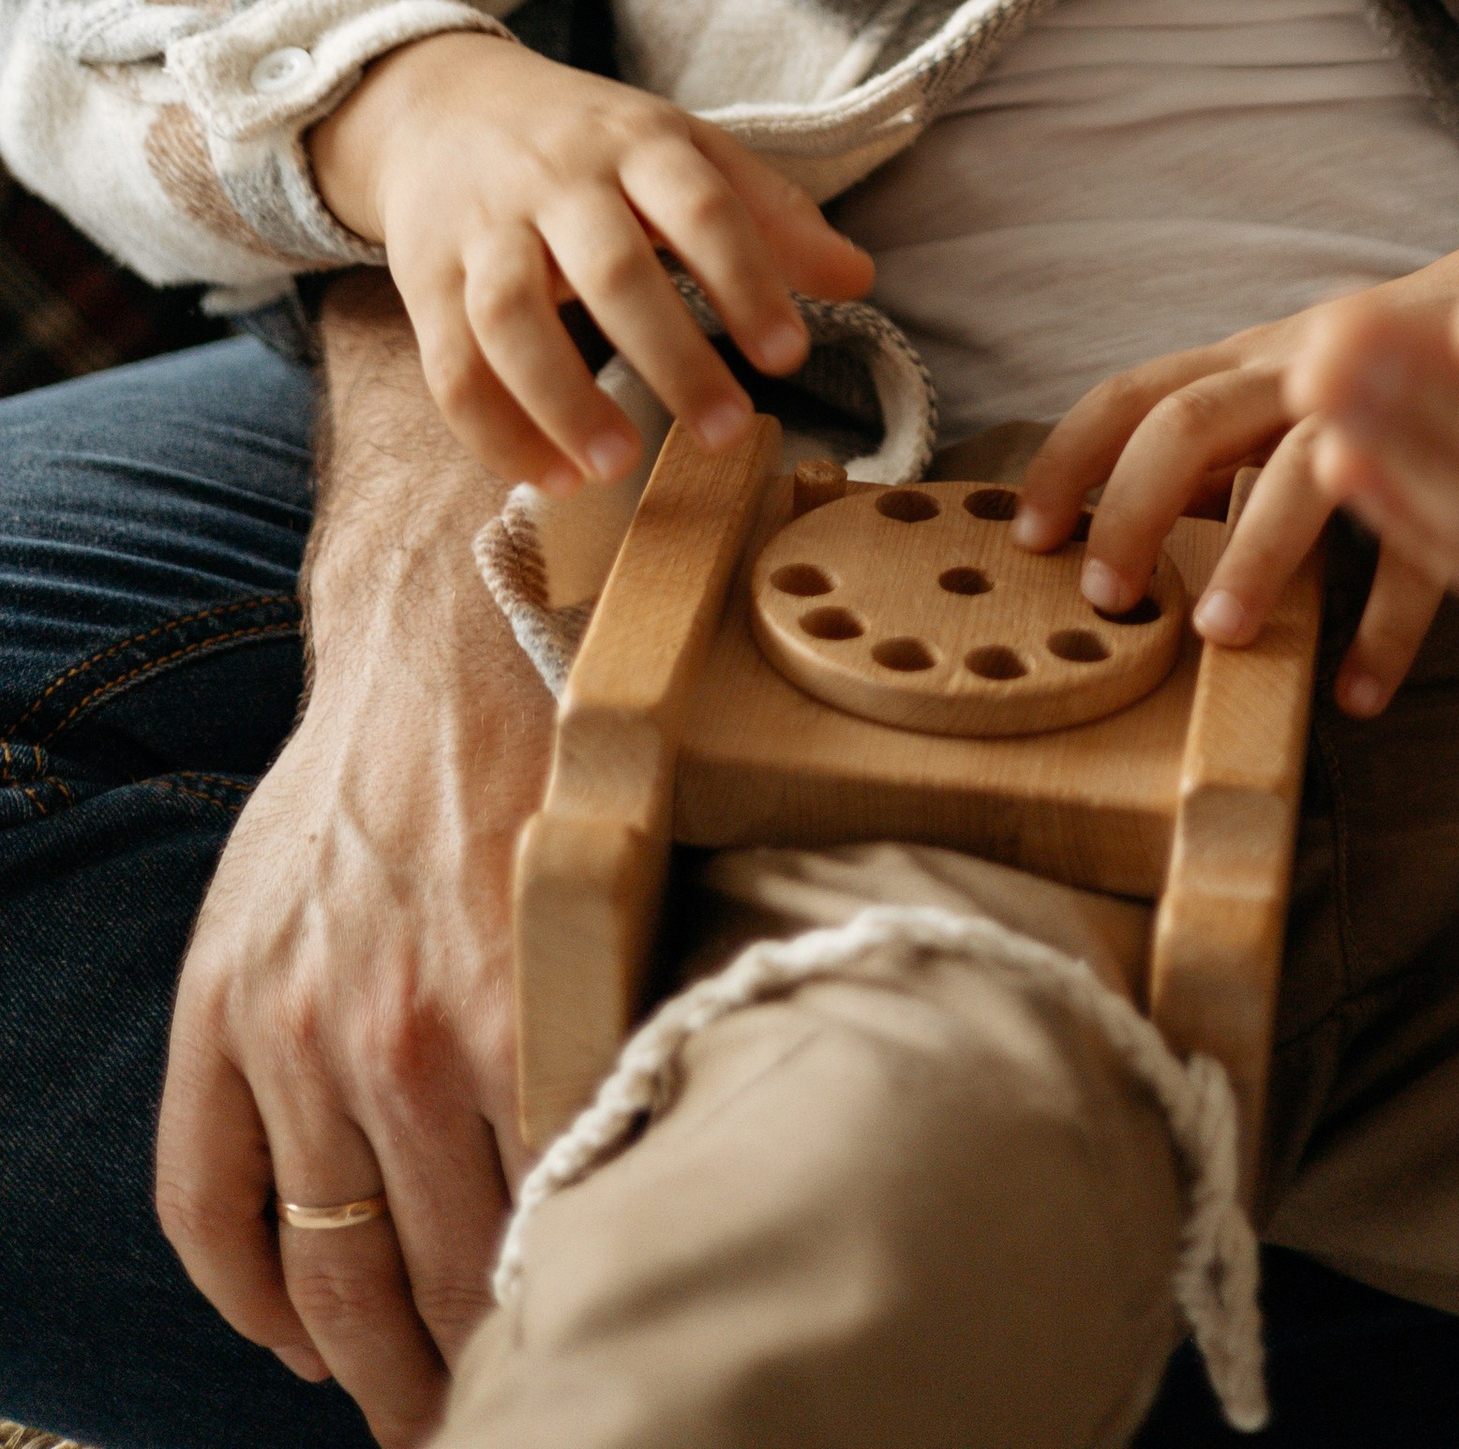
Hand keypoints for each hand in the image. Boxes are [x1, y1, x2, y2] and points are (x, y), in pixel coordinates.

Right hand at [156, 279, 556, 1444]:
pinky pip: (210, 1206)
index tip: (616, 1339)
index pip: (554, 1223)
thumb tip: (721, 1132)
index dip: (585, 1302)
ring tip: (429, 1414)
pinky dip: (252, 1299)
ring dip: (377, 1367)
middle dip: (489, 1357)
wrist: (444, 618)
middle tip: (535, 1401)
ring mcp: (296, 1028)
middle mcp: (396, 1031)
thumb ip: (655, 1008)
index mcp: (520, 1000)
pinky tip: (306, 1336)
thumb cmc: (570, 745)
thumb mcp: (646, 868)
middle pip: (444, 1274)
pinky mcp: (222, 1008)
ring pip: (330, 1270)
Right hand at [310, 33, 872, 493]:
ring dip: (564, 401)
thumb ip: (770, 213)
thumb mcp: (685, 149)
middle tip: (728, 434)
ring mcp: (484, 228)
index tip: (789, 355)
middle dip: (672, 356)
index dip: (748, 279)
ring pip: (511, 319)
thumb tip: (860, 280)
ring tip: (620, 466)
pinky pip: (450, 364)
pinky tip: (549, 478)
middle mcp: (558, 179)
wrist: (442, 105)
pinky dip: (494, 430)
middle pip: (612, 269)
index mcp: (639, 141)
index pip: (703, 206)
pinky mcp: (426, 278)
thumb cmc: (591, 142)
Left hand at [1011, 232, 1458, 717]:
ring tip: (1225, 640)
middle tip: (1109, 596)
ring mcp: (1376, 413)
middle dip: (1139, 506)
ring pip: (1300, 472)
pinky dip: (1384, 627)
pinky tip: (1356, 693)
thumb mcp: (1289, 389)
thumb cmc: (1384, 368)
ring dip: (1256, 556)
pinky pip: (1419, 547)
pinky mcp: (1458, 458)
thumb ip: (1220, 442)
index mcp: (1248, 362)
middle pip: (1194, 420)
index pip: (1135, 394)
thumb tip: (1118, 527)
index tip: (1029, 534)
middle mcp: (1298, 374)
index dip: (1071, 458)